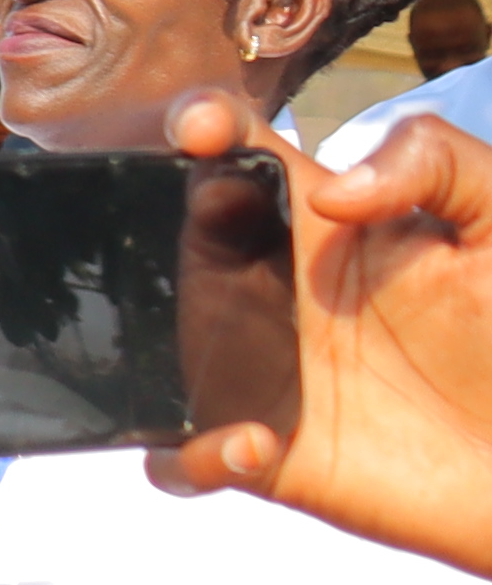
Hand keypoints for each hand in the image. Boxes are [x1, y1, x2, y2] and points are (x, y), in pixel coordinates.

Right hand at [165, 95, 491, 573]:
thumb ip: (438, 162)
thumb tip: (332, 193)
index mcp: (316, 224)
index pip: (238, 156)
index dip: (202, 126)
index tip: (201, 130)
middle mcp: (266, 289)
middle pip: (170, 238)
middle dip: (150, 219)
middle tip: (198, 220)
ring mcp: (252, 371)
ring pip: (149, 347)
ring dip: (145, 345)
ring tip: (206, 359)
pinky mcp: (257, 455)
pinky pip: (179, 457)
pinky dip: (192, 455)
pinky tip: (253, 443)